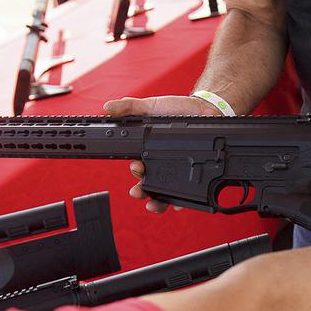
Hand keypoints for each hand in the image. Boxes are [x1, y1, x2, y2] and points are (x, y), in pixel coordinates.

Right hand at [104, 95, 221, 212]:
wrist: (203, 108)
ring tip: (152, 205)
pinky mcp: (190, 175)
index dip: (135, 171)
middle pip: (147, 184)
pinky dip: (179, 202)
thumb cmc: (176, 109)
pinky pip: (184, 194)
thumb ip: (129, 107)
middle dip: (140, 191)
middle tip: (137, 192)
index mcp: (148, 151)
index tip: (135, 167)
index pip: (137, 166)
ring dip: (155, 202)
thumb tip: (107, 108)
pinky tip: (176, 205)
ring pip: (163, 193)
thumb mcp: (150, 106)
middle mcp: (160, 164)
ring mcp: (176, 171)